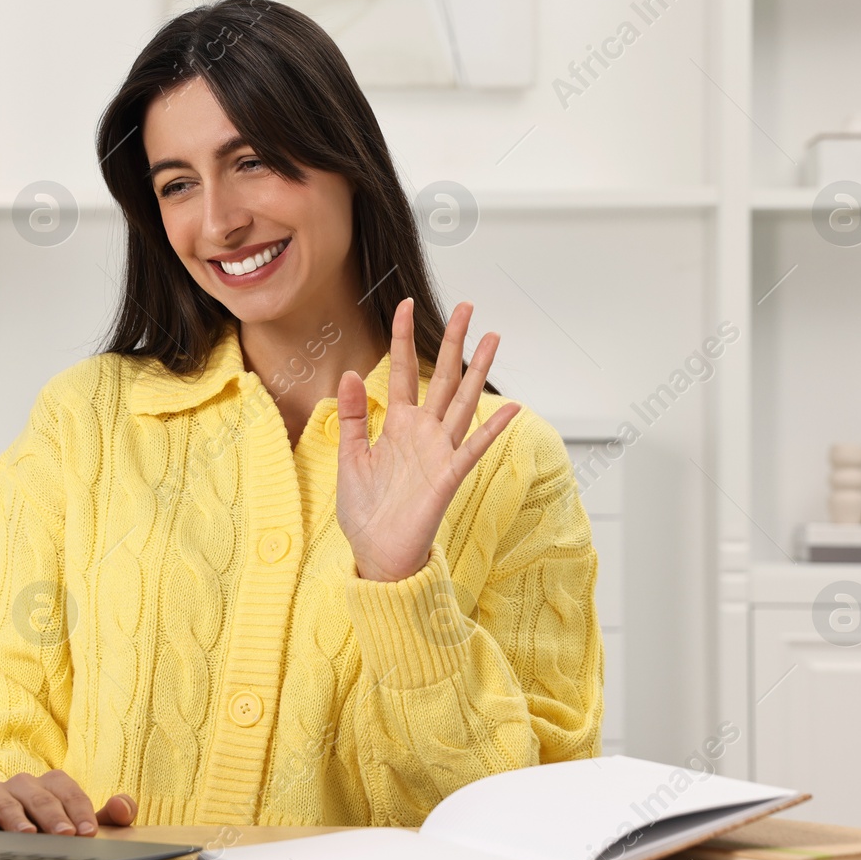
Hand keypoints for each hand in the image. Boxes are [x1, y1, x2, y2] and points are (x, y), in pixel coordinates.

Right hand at [0, 770, 136, 835]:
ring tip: (29, 834)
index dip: (81, 812)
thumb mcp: (79, 822)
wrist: (6, 827)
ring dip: (19, 818)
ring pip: (10, 802)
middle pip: (42, 798)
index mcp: (52, 783)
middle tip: (65, 835)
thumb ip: (108, 817)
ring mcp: (0, 792)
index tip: (89, 833)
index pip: (70, 793)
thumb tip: (123, 806)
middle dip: (54, 817)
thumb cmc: (47, 825)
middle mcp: (26, 784)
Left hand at [336, 299, 520, 581]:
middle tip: (466, 306)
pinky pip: (473, 447)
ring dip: (478, 371)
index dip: (402, 338)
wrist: (376, 554)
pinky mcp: (448, 476)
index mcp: (397, 426)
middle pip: (441, 377)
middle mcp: (423, 432)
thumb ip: (351, 417)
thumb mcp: (349, 457)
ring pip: (462, 402)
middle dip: (453, 341)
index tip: (403, 305)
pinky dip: (493, 428)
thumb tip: (349, 373)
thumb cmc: (366, 511)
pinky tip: (511, 405)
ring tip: (493, 337)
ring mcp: (439, 452)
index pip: (403, 372)